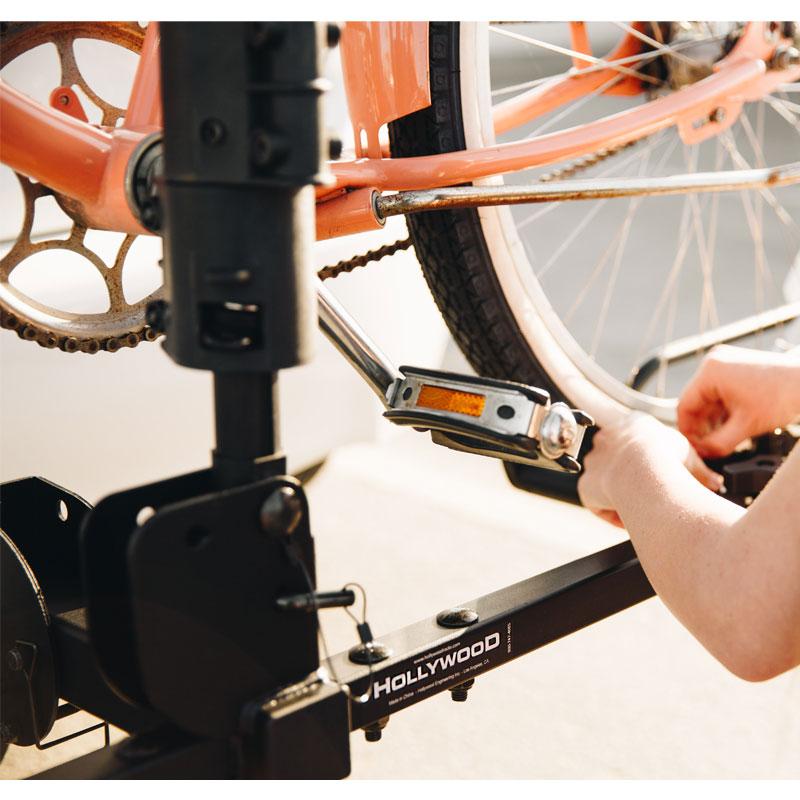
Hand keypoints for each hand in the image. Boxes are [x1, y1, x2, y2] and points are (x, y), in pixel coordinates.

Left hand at [578, 413, 722, 526]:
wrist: (644, 468)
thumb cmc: (668, 458)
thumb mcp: (691, 457)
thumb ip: (700, 470)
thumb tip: (715, 483)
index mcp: (632, 424)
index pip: (636, 441)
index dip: (649, 461)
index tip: (660, 475)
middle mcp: (607, 438)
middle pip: (618, 460)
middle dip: (633, 478)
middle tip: (651, 494)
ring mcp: (593, 461)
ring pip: (606, 481)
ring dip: (622, 495)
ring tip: (642, 508)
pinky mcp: (585, 484)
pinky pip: (597, 504)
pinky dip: (612, 514)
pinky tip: (629, 520)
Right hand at [677, 346, 799, 457]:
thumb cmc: (784, 396)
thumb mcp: (745, 427)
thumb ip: (718, 444)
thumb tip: (701, 453)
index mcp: (710, 372)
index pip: (684, 406)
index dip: (688, 431)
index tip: (694, 448)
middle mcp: (713, 363)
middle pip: (696, 402)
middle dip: (702, 426)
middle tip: (709, 447)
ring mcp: (724, 363)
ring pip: (707, 399)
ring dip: (713, 420)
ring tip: (722, 438)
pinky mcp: (734, 367)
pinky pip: (719, 392)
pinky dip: (723, 410)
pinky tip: (730, 426)